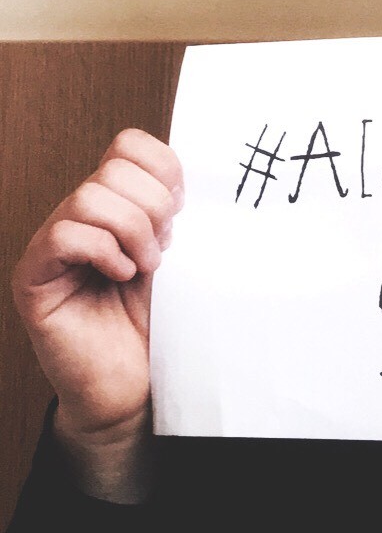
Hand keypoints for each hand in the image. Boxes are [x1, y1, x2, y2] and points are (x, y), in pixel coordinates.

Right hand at [12, 130, 183, 447]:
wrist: (136, 388)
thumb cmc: (157, 323)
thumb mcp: (178, 254)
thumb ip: (176, 213)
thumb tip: (196, 176)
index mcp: (115, 203)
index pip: (129, 144)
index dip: (163, 169)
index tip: (182, 209)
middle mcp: (78, 216)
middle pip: (113, 166)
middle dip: (153, 206)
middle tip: (162, 248)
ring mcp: (52, 245)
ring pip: (89, 197)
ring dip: (132, 232)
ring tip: (145, 267)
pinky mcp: (34, 278)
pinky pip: (65, 236)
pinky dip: (104, 253)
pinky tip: (121, 278)